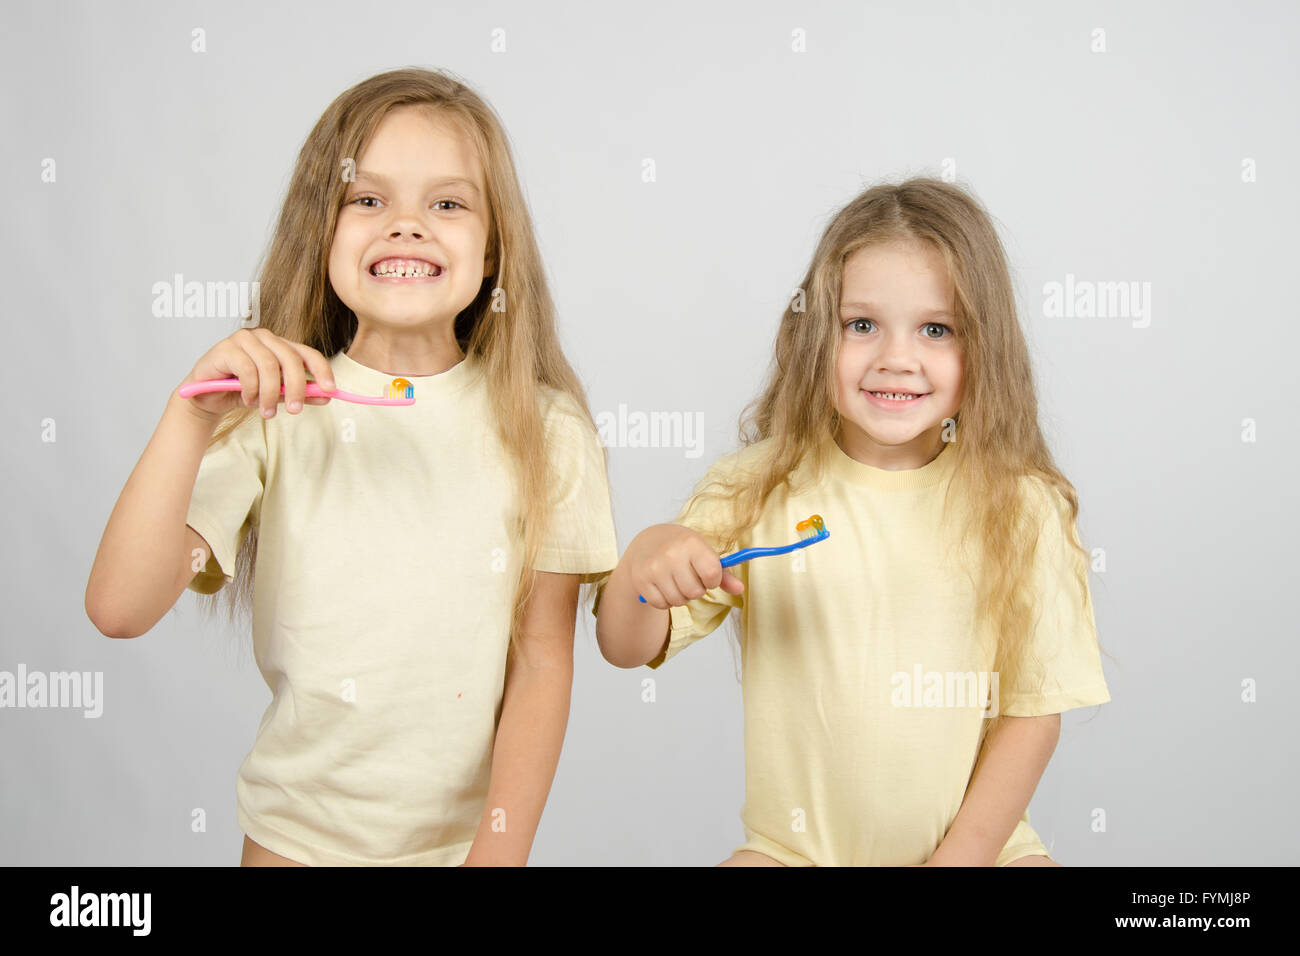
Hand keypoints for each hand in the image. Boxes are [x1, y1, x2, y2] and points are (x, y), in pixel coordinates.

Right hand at [178, 328, 335, 421]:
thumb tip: (327, 396)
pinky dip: (251, 390)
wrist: (208, 398)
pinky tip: (248, 400)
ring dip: (269, 393)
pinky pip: (247, 369)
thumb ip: (300, 394)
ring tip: (264, 411)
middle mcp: (264, 338)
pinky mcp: (225, 348)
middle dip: (296, 387)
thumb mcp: (276, 396)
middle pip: (290, 358)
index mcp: (280, 345)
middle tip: (294, 410)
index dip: (322, 370)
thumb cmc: (243, 392)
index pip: (308, 353)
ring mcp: (244, 340)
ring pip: (269, 365)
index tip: (331, 390)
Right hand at [622, 523, 743, 608]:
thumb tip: (740, 589)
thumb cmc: (683, 548)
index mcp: (691, 543)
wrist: (649, 541)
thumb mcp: (704, 552)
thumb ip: (723, 573)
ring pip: (678, 601)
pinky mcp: (641, 580)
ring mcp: (654, 568)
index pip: (713, 574)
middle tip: (688, 576)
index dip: (713, 579)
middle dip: (696, 589)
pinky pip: (661, 605)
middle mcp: (671, 554)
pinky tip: (663, 586)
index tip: (706, 572)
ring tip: (676, 581)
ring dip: (681, 596)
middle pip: (695, 592)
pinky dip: (665, 601)